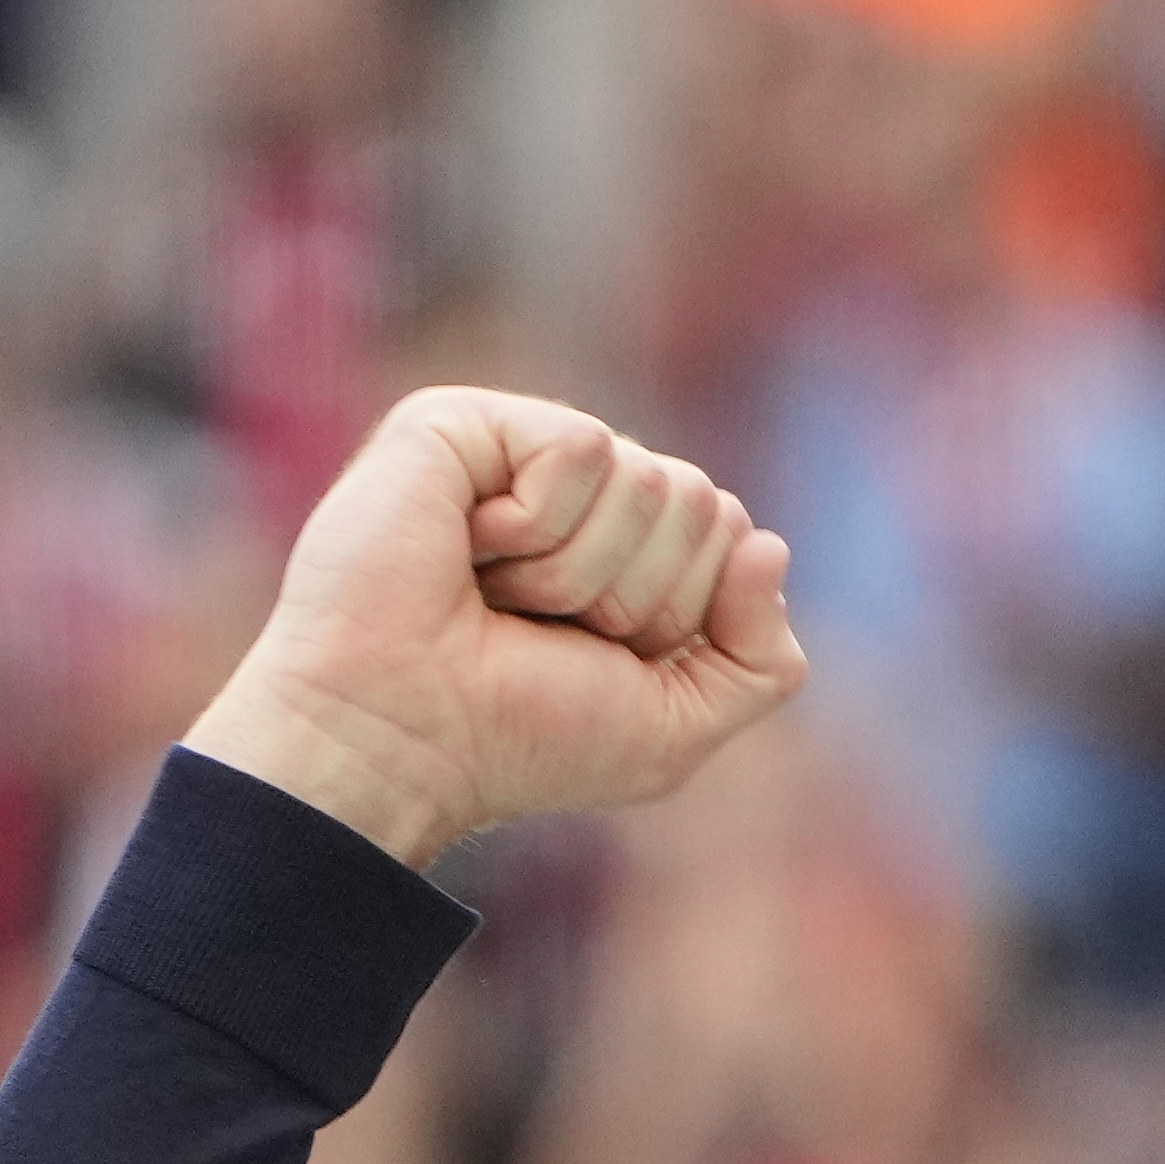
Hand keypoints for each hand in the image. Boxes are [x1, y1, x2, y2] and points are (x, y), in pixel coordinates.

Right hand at [185, 387, 806, 865]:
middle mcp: (575, 490)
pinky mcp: (464, 422)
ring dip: (576, 572)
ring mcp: (517, 449)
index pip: (728, 534)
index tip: (589, 658)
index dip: (677, 617)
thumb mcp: (675, 727)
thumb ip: (760, 659)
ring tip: (493, 596)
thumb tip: (766, 543)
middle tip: (537, 629)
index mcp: (624, 547)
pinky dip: (535, 527)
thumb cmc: (519, 739)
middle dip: (634, 596)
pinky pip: (582, 448)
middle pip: (698, 502)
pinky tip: (467, 552)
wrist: (397, 741)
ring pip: (648, 478)